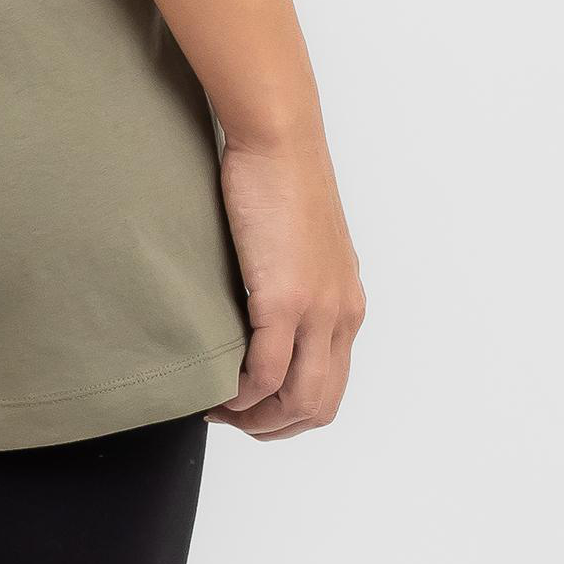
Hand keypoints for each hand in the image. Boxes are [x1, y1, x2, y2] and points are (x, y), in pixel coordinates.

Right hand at [207, 132, 365, 437]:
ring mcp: (317, 310)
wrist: (279, 137)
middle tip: (231, 418)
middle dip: (274, 426)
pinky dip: (241, 394)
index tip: (252, 404)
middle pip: (319, 405)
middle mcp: (341, 314)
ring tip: (218, 409)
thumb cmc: (278, 174)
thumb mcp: (298, 240)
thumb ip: (292, 276)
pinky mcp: (284, 298)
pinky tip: (217, 390)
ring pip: (298, 400)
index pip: (332, 385)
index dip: (291, 409)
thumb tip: (260, 296)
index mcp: (346, 303)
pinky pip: (266, 372)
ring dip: (256, 418)